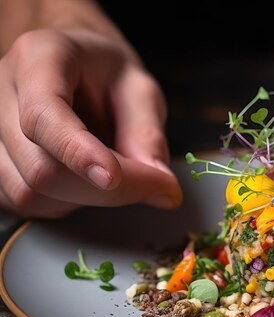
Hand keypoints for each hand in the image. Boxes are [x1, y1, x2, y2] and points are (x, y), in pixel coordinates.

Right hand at [0, 28, 181, 217]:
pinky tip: (87, 182)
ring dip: (88, 199)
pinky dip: (67, 204)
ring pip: (30, 193)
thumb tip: (160, 184)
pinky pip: (25, 203)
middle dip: (106, 190)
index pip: (43, 115)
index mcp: (39, 58)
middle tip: (158, 185)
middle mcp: (1, 91)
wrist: (77, 67)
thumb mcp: (140, 89)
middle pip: (40, 167)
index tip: (113, 177)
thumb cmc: (107, 74)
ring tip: (117, 174)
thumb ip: (149, 134)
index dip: (78, 152)